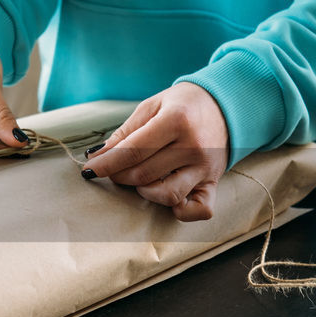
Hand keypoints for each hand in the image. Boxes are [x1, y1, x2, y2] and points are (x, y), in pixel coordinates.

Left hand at [81, 83, 229, 221]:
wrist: (225, 105)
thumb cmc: (182, 105)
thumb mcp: (151, 107)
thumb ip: (125, 133)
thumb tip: (97, 156)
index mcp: (176, 120)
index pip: (132, 151)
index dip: (106, 163)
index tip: (89, 169)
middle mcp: (193, 146)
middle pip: (144, 174)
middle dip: (119, 176)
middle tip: (113, 169)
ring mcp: (206, 168)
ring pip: (167, 195)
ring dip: (143, 192)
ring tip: (138, 179)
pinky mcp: (214, 183)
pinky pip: (199, 210)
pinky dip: (181, 211)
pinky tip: (166, 198)